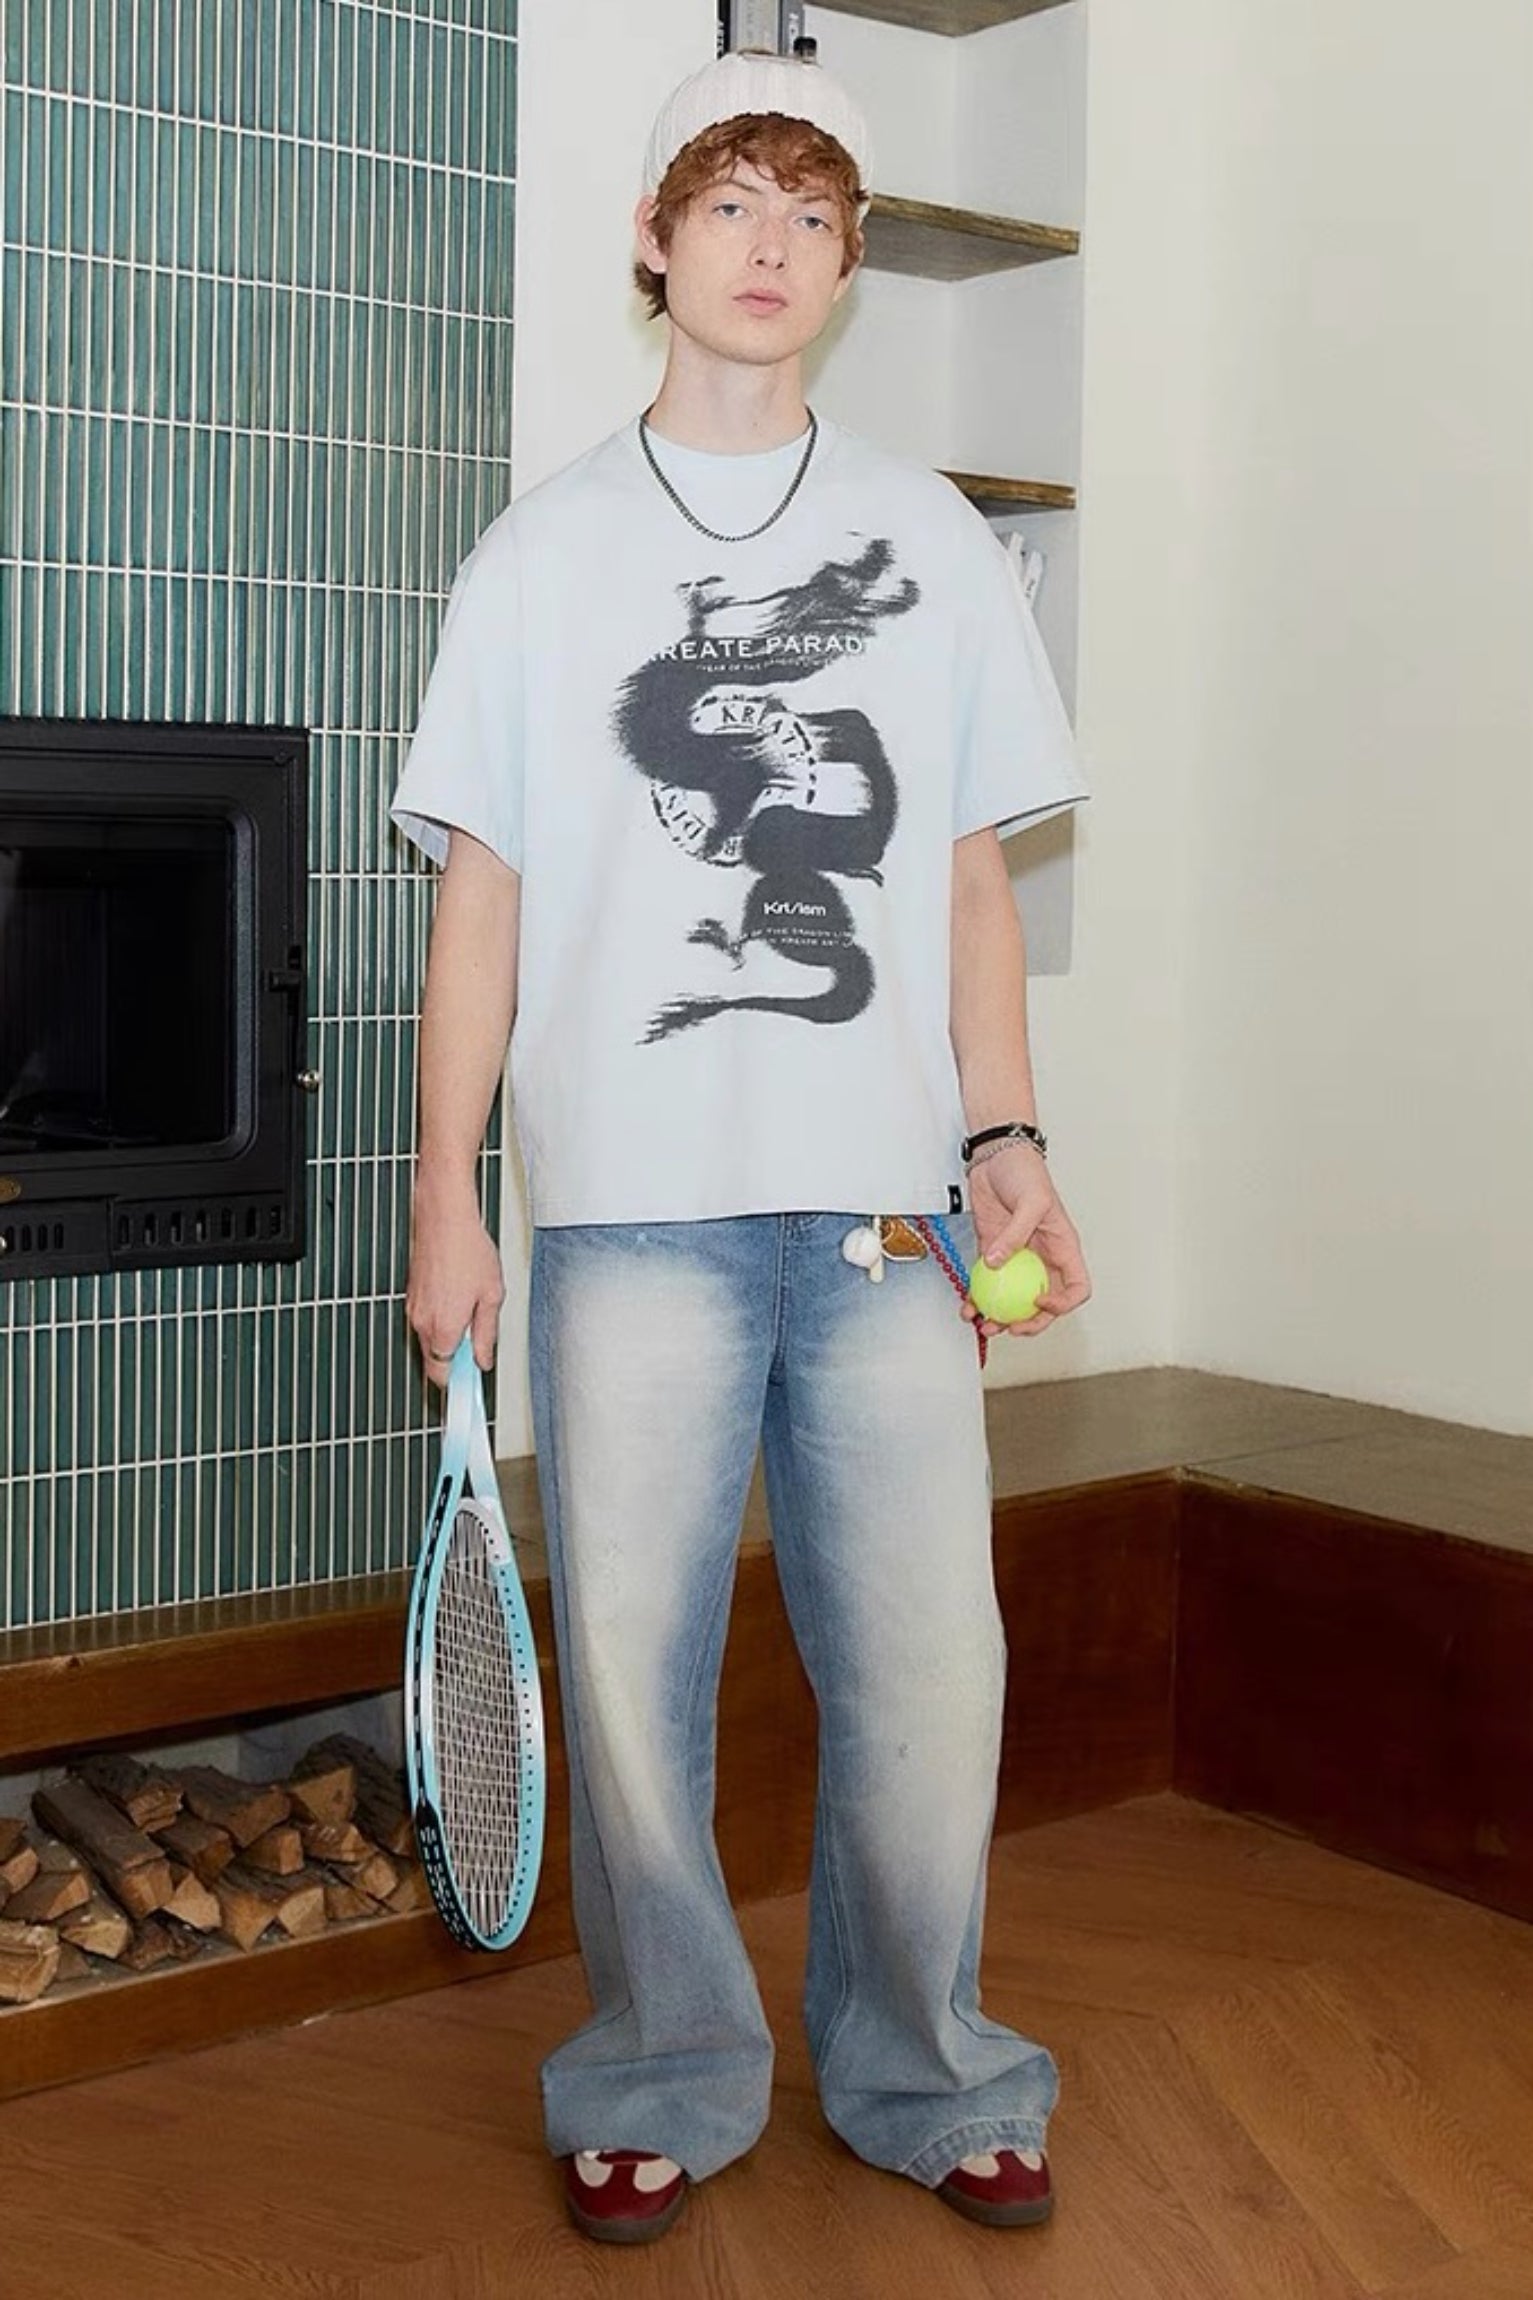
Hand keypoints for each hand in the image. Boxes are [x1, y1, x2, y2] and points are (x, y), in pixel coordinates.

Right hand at [406, 1169, 503, 1386]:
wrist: (443, 1216)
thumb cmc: (468, 1249)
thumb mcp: (492, 1295)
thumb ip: (486, 1334)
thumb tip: (483, 1359)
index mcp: (443, 1329)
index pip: (444, 1377)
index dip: (458, 1388)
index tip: (467, 1401)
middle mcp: (422, 1323)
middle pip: (435, 1362)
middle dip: (455, 1362)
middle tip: (477, 1348)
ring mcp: (414, 1309)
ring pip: (429, 1342)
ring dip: (449, 1339)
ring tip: (471, 1310)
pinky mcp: (412, 1295)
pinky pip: (426, 1322)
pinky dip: (441, 1321)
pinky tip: (458, 1298)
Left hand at [965, 1145, 1090, 1339]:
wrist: (996, 1157)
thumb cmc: (1025, 1172)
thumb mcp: (1031, 1201)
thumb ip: (1015, 1234)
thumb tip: (997, 1263)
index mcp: (1062, 1249)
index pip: (1075, 1287)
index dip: (1061, 1303)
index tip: (1037, 1302)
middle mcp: (1042, 1259)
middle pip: (1043, 1304)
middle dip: (1028, 1323)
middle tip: (1008, 1327)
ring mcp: (1017, 1258)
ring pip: (1013, 1299)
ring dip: (1000, 1316)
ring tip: (983, 1324)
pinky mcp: (993, 1253)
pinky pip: (988, 1284)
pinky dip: (979, 1298)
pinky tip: (967, 1306)